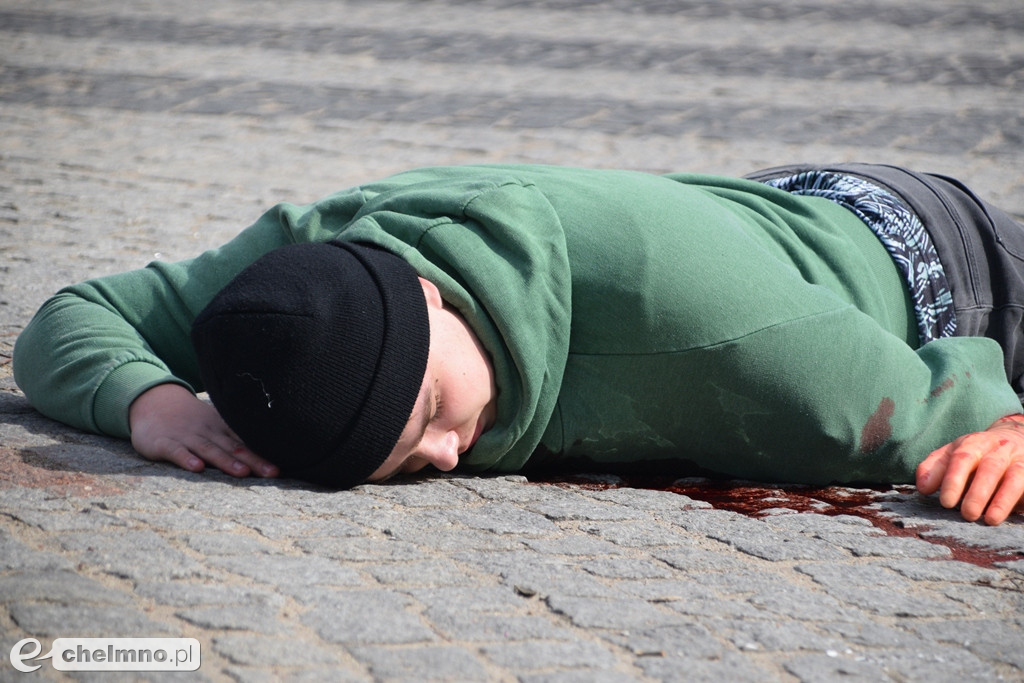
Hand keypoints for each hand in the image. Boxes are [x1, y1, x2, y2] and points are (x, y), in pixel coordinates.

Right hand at [129, 383, 278, 478]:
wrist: (153, 403)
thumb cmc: (191, 420)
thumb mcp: (214, 423)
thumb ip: (234, 437)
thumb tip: (264, 451)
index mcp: (220, 427)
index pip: (245, 441)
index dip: (262, 454)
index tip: (279, 468)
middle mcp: (207, 431)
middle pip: (233, 447)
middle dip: (253, 461)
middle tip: (272, 473)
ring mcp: (186, 437)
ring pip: (208, 449)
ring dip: (226, 461)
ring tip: (243, 472)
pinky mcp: (163, 443)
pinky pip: (176, 451)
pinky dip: (186, 459)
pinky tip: (197, 468)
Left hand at [916, 414, 1023, 524]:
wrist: (1016, 436)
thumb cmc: (976, 453)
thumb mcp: (952, 454)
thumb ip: (935, 468)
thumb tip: (923, 488)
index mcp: (975, 442)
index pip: (962, 458)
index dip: (954, 480)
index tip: (946, 502)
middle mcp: (1000, 449)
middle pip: (990, 467)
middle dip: (978, 492)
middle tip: (967, 515)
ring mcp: (1021, 461)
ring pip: (1015, 478)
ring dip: (1003, 500)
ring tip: (990, 520)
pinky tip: (1019, 513)